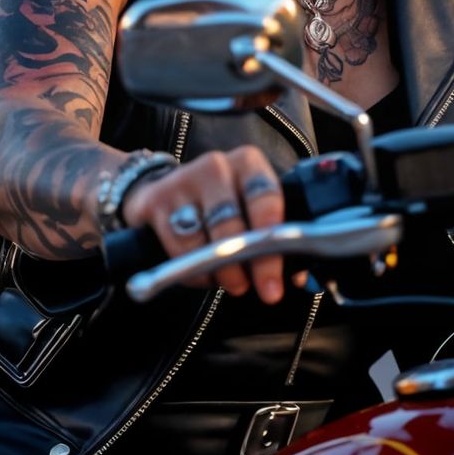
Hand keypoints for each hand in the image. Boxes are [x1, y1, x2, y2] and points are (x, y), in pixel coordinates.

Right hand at [121, 146, 286, 302]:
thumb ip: (272, 234)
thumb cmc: (219, 202)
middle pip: (233, 221)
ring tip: (234, 283)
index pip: (266, 196)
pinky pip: (178, 247)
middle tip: (265, 291)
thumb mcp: (248, 206)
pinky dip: (195, 271)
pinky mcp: (157, 202)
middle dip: (252, 262)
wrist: (162, 188)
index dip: (274, 235)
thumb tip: (296, 276)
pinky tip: (205, 275)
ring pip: (204, 237)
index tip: (280, 270)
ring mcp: (183, 182)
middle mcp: (216, 166)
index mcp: (248, 163)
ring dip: (222, 270)